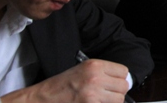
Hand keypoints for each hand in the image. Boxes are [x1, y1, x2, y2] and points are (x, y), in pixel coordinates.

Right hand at [1, 59, 129, 102]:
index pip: (123, 71)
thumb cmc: (60, 85)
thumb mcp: (82, 69)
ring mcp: (93, 94)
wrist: (42, 98)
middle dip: (118, 91)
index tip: (115, 82)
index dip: (120, 78)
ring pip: (119, 99)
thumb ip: (102, 72)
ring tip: (101, 100)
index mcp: (94, 66)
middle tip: (108, 93)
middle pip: (123, 86)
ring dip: (113, 101)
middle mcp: (95, 78)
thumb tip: (121, 78)